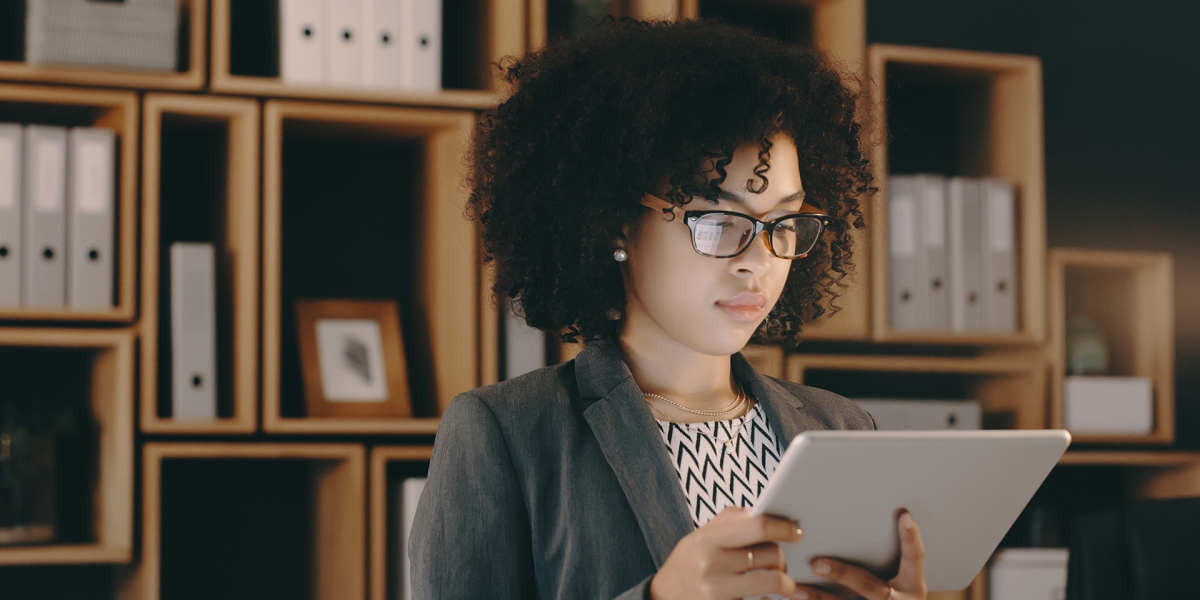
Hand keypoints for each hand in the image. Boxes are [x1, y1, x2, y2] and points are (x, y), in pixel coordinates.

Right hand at [650, 507, 806, 599]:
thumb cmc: (685, 564)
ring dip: (785, 581)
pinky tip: (766, 596)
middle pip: (770, 555)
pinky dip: (770, 599)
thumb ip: (728, 520)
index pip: (757, 526)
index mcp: (707, 540)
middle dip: (783, 557)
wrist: (662, 598)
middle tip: (782, 560)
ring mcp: (717, 592)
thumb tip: (759, 510)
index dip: (783, 527)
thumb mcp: (698, 536)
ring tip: (783, 581)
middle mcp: (712, 566)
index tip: (797, 531)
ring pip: (773, 581)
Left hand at [795, 511, 927, 599]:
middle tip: (817, 563)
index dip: (911, 537)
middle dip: (843, 575)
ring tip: (796, 589)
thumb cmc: (900, 594)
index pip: (914, 557)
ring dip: (820, 598)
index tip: (904, 515)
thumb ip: (895, 554)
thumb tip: (886, 515)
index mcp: (912, 585)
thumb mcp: (907, 580)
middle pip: (870, 587)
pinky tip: (796, 599)